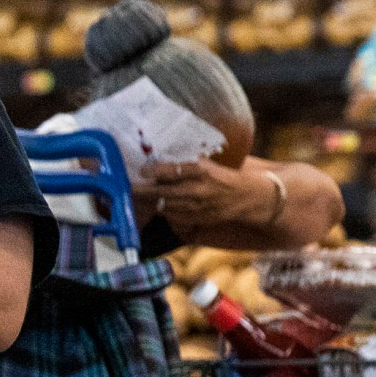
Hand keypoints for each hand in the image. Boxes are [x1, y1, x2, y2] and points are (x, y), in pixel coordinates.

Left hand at [137, 161, 276, 233]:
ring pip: (163, 206)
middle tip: (128, 186)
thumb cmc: (225, 176)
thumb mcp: (208, 163)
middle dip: (141, 190)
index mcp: (201, 171)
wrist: (247, 198)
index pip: (171, 170)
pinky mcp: (196, 219)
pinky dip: (162, 210)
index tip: (141, 170)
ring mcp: (196, 207)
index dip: (152, 171)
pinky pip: (172, 217)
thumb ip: (185, 162)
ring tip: (137, 195)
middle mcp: (197, 190)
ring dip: (148, 201)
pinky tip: (155, 205)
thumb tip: (158, 157)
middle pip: (161, 192)